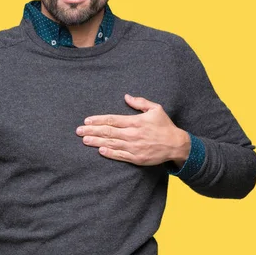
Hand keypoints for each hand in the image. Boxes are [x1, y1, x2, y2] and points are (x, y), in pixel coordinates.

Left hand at [76, 94, 190, 166]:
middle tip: (78, 131)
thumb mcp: (156, 109)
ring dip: (96, 142)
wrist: (177, 145)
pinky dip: (109, 153)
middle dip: (92, 131)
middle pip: (108, 132)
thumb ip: (140, 102)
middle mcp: (132, 134)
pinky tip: (100, 150)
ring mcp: (134, 147)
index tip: (87, 120)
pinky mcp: (137, 158)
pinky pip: (120, 155)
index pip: (112, 120)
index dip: (98, 120)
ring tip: (85, 140)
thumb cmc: (165, 126)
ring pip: (111, 143)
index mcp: (135, 122)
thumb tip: (126, 96)